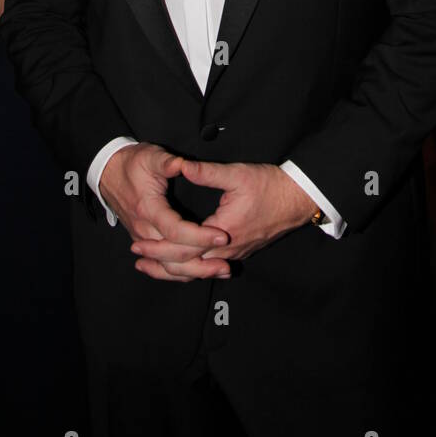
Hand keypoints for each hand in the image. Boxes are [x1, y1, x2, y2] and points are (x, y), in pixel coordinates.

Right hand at [100, 143, 230, 282]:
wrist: (109, 172)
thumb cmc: (132, 163)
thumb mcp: (150, 156)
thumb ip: (167, 162)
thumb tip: (183, 164)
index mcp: (149, 209)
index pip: (176, 231)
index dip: (200, 236)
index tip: (221, 236)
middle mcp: (144, 229)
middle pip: (174, 256)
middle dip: (202, 263)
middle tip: (227, 266)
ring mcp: (143, 238)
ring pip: (169, 265)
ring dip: (195, 272)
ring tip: (219, 272)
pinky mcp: (144, 241)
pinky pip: (163, 264)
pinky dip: (181, 272)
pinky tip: (200, 274)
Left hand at [131, 161, 317, 268]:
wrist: (298, 198)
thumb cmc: (270, 185)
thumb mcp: (237, 174)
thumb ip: (207, 173)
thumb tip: (181, 166)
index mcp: (224, 231)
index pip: (185, 247)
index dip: (160, 247)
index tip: (139, 244)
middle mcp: (229, 249)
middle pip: (189, 265)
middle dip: (160, 263)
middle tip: (137, 258)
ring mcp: (236, 253)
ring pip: (200, 269)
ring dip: (174, 269)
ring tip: (150, 267)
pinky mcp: (241, 251)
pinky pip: (211, 266)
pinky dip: (191, 267)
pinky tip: (181, 264)